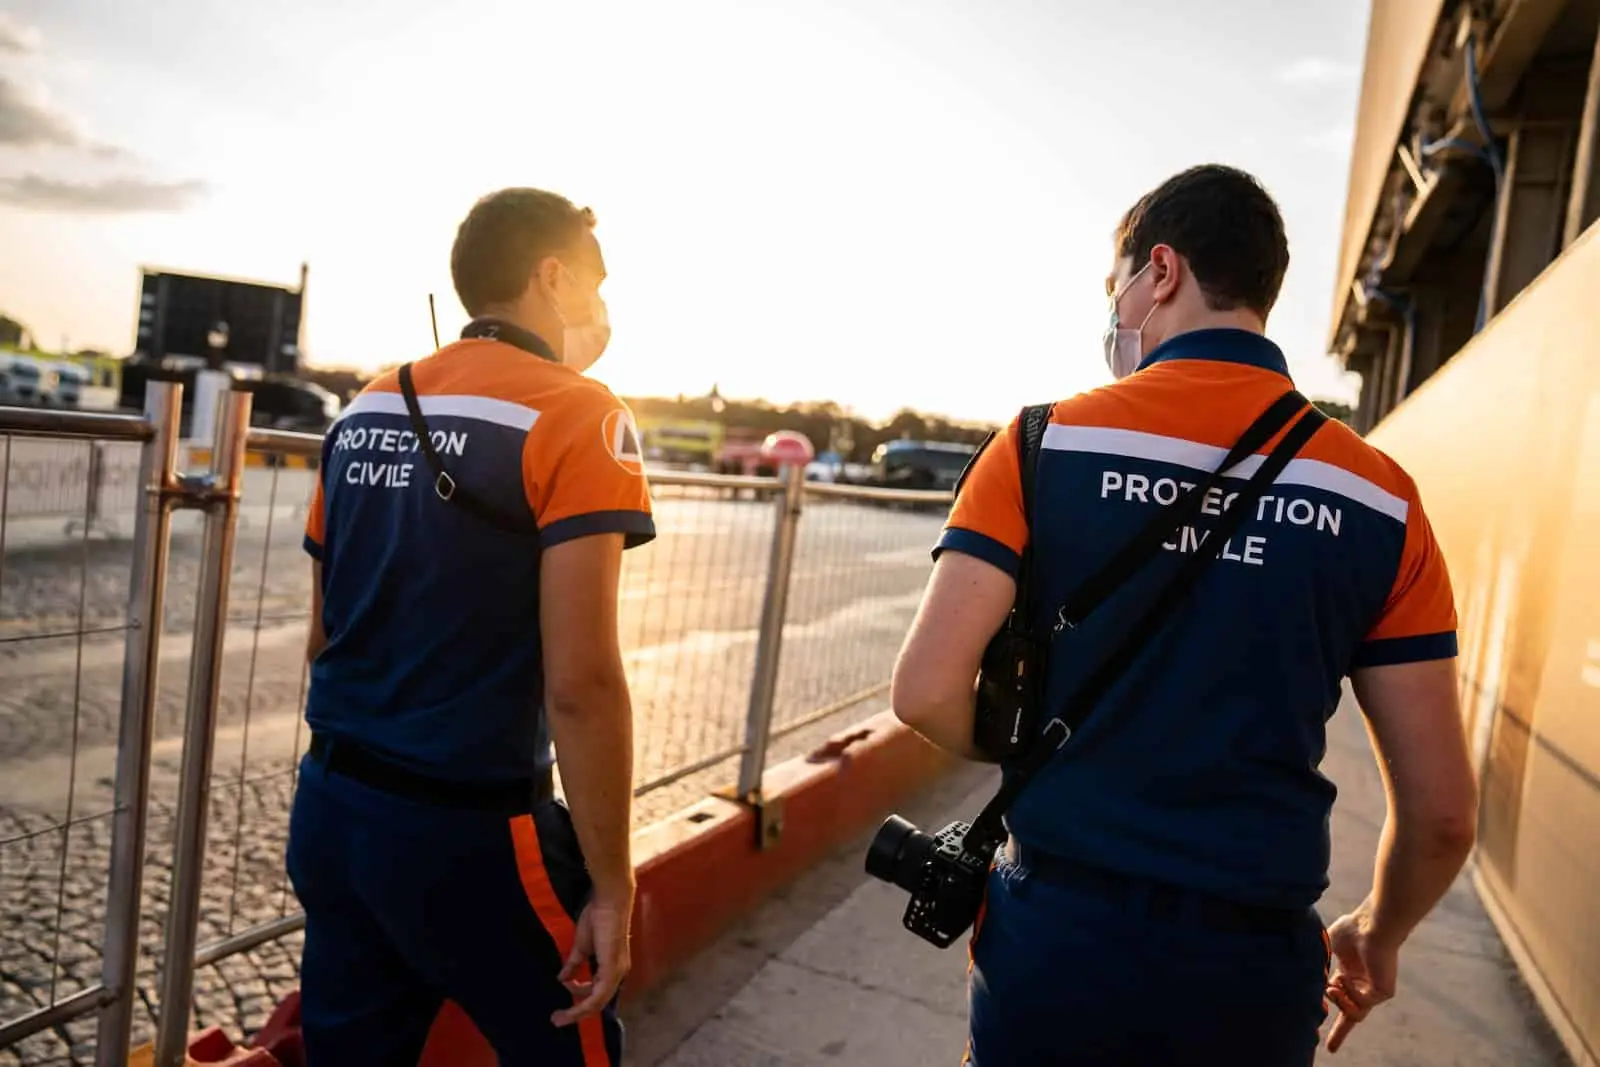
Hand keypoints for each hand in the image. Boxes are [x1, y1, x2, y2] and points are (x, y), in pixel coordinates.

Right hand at [552, 896, 631, 1026]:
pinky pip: (599, 995)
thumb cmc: (598, 918)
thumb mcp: (582, 946)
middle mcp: (617, 973)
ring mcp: (616, 972)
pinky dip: (584, 1003)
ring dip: (578, 1012)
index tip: (562, 1003)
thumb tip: (562, 978)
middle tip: (557, 1019)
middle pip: (598, 1002)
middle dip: (576, 1013)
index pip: (596, 992)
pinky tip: (571, 1006)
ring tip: (560, 1017)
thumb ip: (575, 963)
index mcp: (611, 967)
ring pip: (598, 1002)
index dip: (579, 999)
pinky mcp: (612, 969)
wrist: (609, 902)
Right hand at [1323, 909, 1399, 1052]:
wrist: (1371, 925)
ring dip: (1340, 1002)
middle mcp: (1363, 986)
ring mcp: (1374, 990)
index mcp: (1351, 975)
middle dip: (1337, 1011)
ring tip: (1333, 987)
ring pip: (1354, 1013)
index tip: (1330, 1049)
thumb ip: (1319, 968)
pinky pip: (1361, 1004)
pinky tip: (1347, 978)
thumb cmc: (1351, 931)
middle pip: (1350, 1015)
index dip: (1337, 1027)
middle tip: (1329, 990)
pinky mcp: (1383, 992)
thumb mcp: (1326, 950)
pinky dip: (1349, 994)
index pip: (1342, 1002)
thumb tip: (1313, 986)